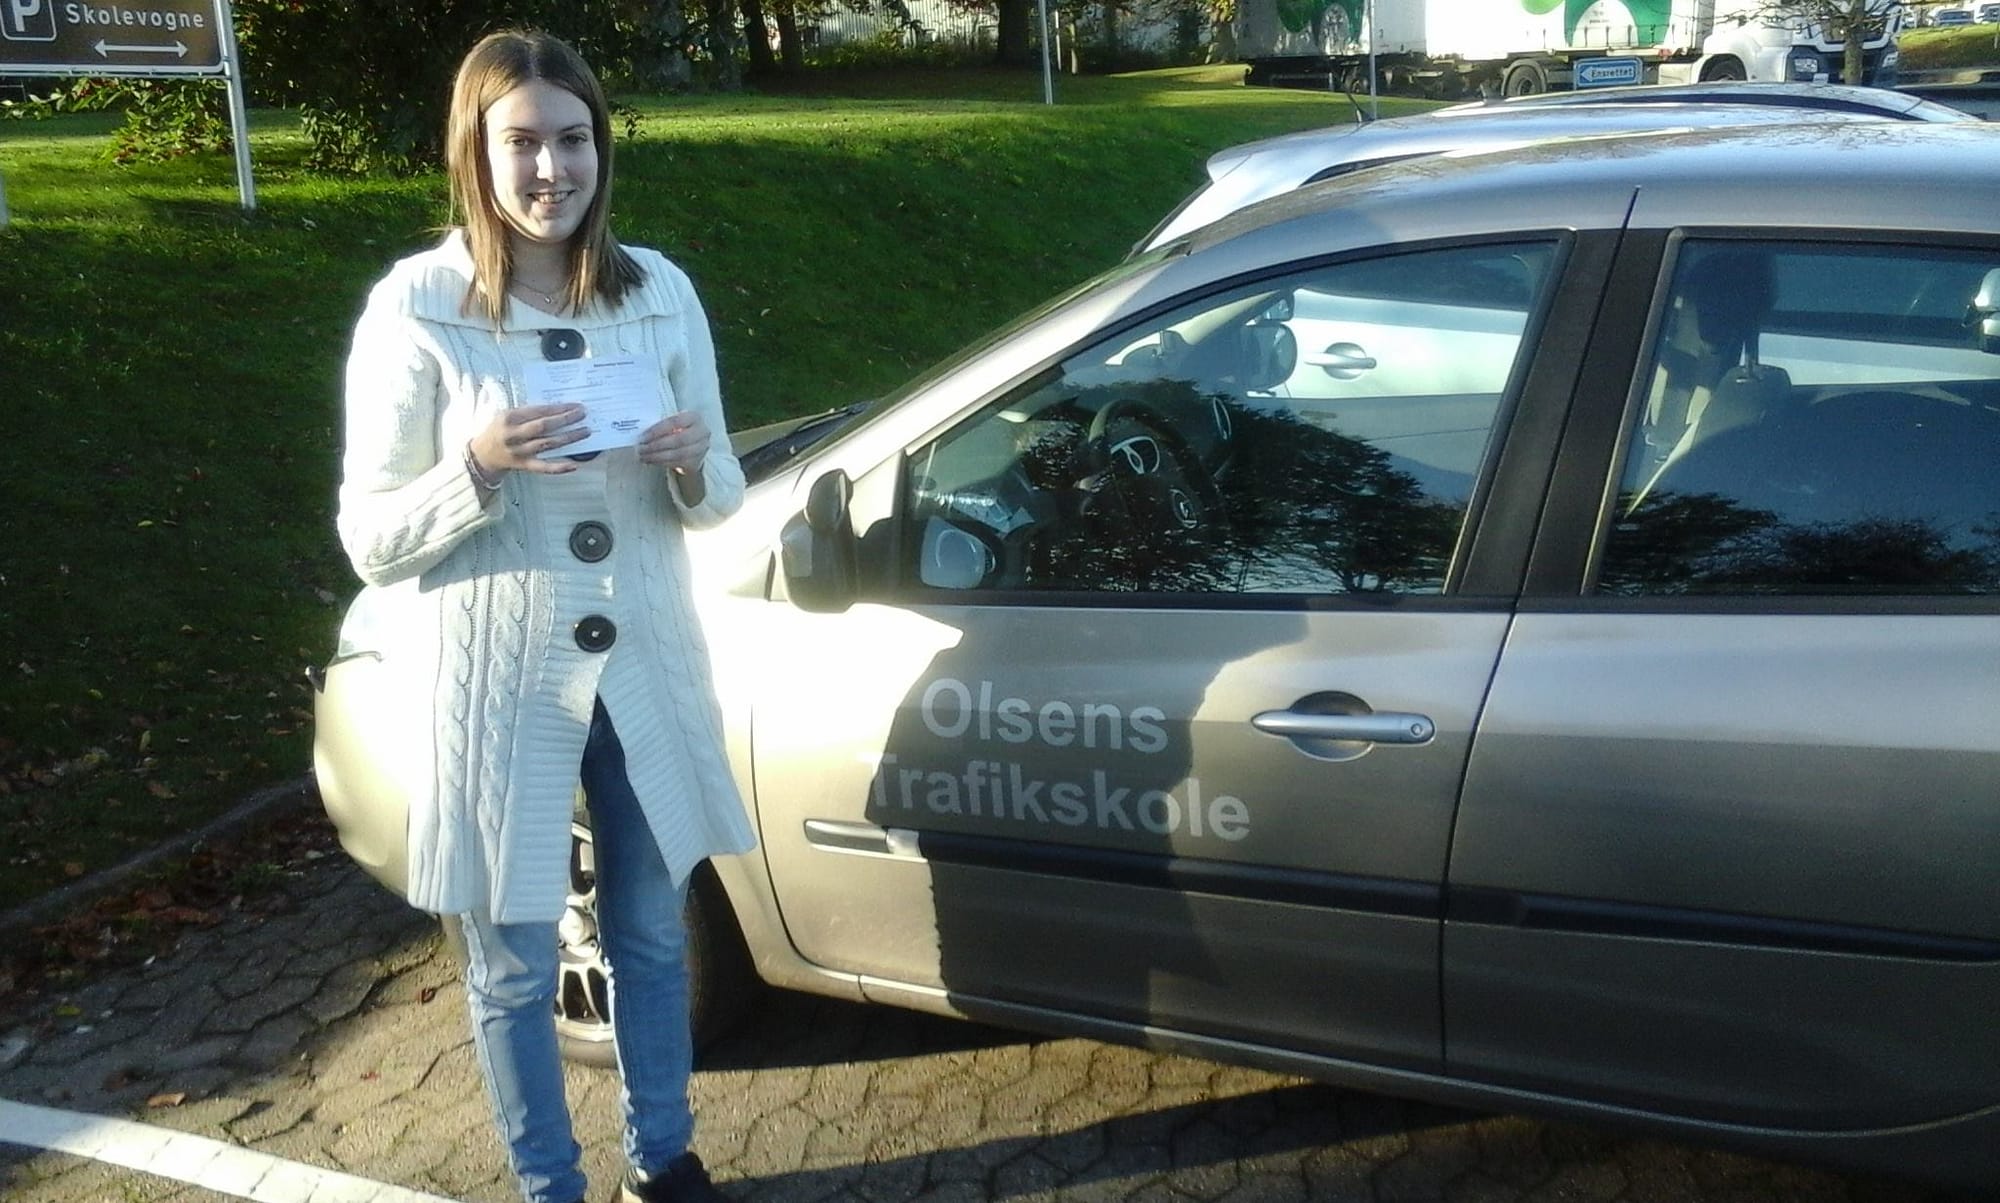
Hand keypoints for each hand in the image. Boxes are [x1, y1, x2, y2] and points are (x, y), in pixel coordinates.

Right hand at [469, 404, 588, 476]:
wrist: (482, 455)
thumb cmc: (499, 430)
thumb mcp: (506, 415)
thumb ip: (528, 412)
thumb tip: (557, 409)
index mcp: (509, 418)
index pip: (538, 411)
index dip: (558, 408)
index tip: (575, 405)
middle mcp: (513, 435)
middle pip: (544, 426)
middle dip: (565, 419)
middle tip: (582, 414)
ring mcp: (519, 452)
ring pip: (548, 445)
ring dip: (568, 438)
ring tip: (585, 431)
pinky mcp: (523, 466)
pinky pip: (544, 468)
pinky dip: (560, 467)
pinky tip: (575, 464)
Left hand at [637, 411, 710, 475]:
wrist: (693, 445)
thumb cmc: (679, 430)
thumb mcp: (673, 422)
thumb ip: (661, 424)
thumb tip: (641, 432)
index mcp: (694, 417)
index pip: (675, 422)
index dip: (658, 430)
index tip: (643, 436)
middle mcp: (702, 432)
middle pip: (678, 440)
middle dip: (657, 445)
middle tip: (641, 448)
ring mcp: (701, 448)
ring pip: (678, 454)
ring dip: (658, 456)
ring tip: (644, 456)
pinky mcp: (697, 461)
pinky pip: (679, 463)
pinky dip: (663, 463)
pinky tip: (652, 461)